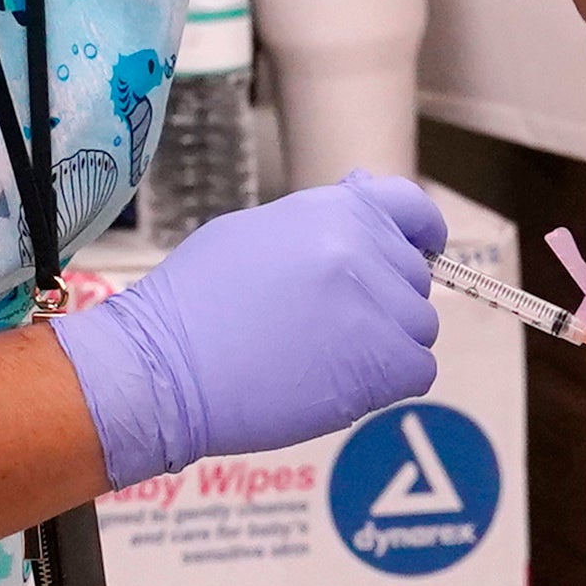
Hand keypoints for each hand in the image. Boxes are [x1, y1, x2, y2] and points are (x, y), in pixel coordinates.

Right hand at [53, 173, 448, 484]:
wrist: (164, 367)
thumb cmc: (194, 303)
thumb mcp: (255, 232)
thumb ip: (320, 223)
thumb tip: (362, 203)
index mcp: (334, 210)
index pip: (409, 206)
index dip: (419, 232)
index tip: (420, 249)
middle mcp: (362, 250)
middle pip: (412, 278)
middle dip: (382, 300)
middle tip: (326, 325)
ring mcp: (375, 308)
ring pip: (417, 327)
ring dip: (385, 344)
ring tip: (323, 356)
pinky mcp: (380, 365)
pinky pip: (417, 370)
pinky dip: (388, 381)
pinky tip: (341, 382)